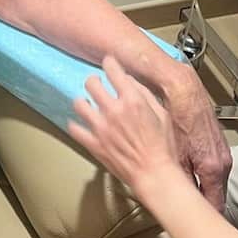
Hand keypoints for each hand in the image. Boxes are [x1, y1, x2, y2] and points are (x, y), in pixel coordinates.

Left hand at [69, 57, 188, 203]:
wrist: (154, 174)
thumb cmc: (163, 147)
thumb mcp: (162, 114)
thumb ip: (145, 95)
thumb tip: (131, 82)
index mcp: (133, 100)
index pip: (113, 70)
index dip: (109, 63)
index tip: (108, 63)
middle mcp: (114, 110)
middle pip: (91, 83)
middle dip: (94, 80)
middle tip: (96, 84)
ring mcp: (101, 127)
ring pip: (79, 103)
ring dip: (83, 101)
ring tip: (87, 104)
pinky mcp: (94, 144)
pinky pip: (75, 129)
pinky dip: (76, 125)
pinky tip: (80, 124)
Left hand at [161, 68, 231, 209]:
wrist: (184, 90)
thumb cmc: (178, 118)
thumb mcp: (174, 155)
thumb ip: (178, 180)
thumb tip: (175, 201)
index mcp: (214, 169)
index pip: (216, 205)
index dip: (205, 218)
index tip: (197, 228)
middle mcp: (223, 163)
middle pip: (215, 194)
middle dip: (202, 205)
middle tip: (189, 215)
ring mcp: (222, 154)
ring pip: (213, 181)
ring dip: (201, 189)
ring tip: (187, 196)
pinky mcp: (217, 145)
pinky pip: (211, 168)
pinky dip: (201, 174)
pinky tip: (189, 173)